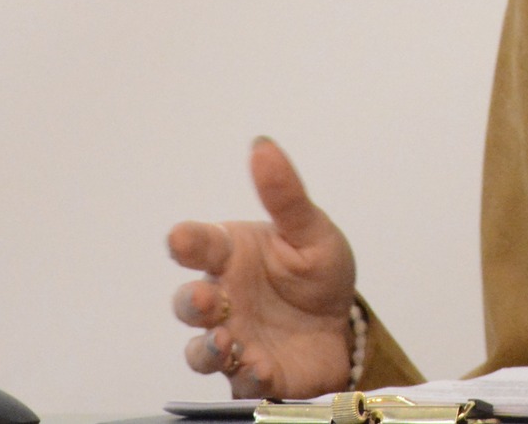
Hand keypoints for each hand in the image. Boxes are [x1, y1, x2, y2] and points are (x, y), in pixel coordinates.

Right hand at [168, 136, 359, 399]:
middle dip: (189, 303)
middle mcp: (224, 299)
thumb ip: (285, 195)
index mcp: (232, 257)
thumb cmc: (318, 273)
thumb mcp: (310, 230)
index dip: (186, 242)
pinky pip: (240, 381)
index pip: (199, 246)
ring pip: (201, 350)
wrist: (346, 326)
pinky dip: (246, 376)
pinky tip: (260, 365)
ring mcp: (235, 338)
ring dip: (207, 348)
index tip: (181, 238)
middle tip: (205, 298)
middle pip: (188, 304)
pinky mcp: (254, 373)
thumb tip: (263, 146)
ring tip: (224, 341)